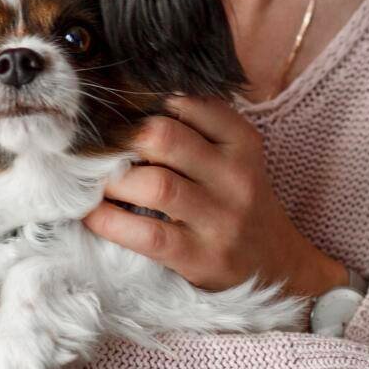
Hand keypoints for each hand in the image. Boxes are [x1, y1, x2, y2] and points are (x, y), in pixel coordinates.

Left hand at [80, 94, 345, 296]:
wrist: (277, 265)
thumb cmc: (236, 201)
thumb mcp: (232, 157)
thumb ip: (194, 128)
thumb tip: (123, 106)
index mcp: (241, 141)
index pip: (185, 103)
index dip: (140, 104)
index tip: (112, 112)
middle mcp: (236, 175)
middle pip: (164, 137)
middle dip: (119, 141)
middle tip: (93, 149)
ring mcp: (222, 219)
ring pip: (155, 184)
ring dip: (111, 182)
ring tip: (91, 183)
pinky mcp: (203, 257)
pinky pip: (147, 235)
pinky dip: (111, 222)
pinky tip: (93, 216)